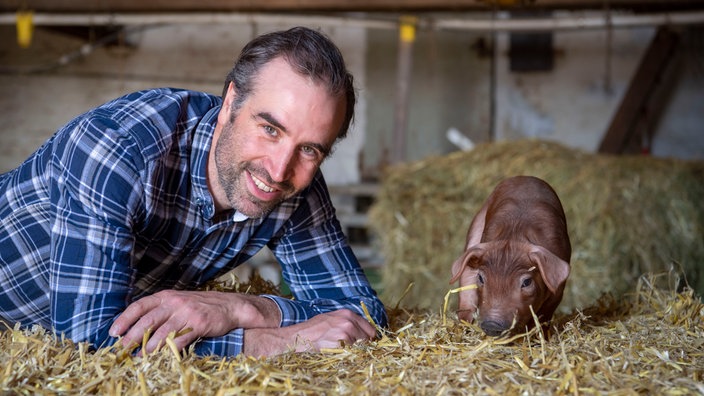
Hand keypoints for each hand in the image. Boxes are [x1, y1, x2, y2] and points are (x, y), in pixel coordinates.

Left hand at [109, 290, 279, 353]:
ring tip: (139, 359)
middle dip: (131, 338)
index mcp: (166, 295)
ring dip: (148, 348)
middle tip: (121, 351)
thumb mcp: (178, 302)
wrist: (230, 306)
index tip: (113, 333)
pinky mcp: (199, 324)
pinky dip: (169, 351)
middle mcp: (175, 302)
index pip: (139, 306)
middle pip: (147, 321)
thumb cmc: (201, 306)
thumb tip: (136, 326)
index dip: (124, 319)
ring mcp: (187, 312)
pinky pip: (180, 339)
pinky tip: (162, 358)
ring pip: (161, 332)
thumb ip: (160, 311)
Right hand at [243, 309, 376, 356]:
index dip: (368, 338)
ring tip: (340, 352)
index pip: (370, 329)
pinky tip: (337, 355)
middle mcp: (348, 321)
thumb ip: (346, 322)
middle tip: (351, 350)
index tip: (366, 345)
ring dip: (355, 352)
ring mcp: (345, 332)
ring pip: (361, 348)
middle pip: (367, 339)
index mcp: (347, 314)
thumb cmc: (312, 330)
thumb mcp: (330, 319)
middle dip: (362, 346)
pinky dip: (348, 357)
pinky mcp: (341, 344)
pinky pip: (352, 354)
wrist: (297, 338)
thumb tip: (363, 334)